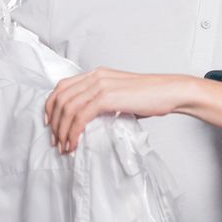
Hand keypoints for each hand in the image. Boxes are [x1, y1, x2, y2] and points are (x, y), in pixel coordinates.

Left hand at [45, 68, 192, 153]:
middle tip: (55, 141)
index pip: (62, 87)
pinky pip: (81, 116)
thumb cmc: (150, 97)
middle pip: (61, 98)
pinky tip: (74, 144)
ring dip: (62, 131)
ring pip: (68, 108)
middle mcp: (95, 76)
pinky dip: (73, 132)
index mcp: (97, 74)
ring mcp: (100, 85)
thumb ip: (104, 102)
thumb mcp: (121, 96)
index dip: (51, 106)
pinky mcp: (107, 97)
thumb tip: (92, 121)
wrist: (170, 92)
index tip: (51, 124)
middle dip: (54, 122)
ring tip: (64, 147)